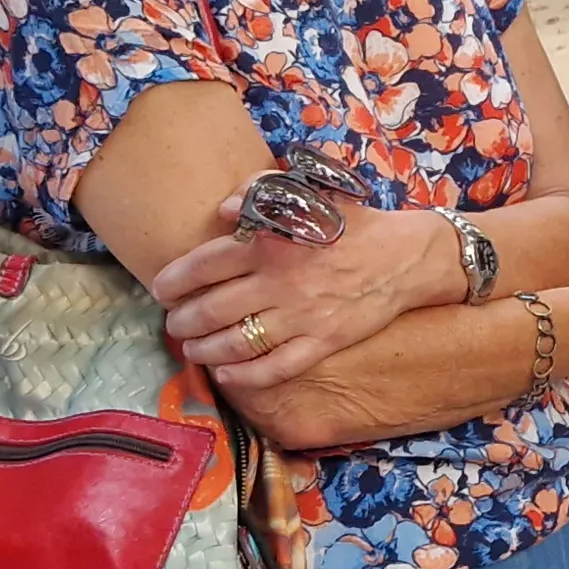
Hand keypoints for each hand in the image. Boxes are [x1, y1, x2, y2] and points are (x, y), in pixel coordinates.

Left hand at [149, 203, 457, 391]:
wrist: (406, 257)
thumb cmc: (352, 223)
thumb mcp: (310, 193)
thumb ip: (263, 192)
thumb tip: (224, 209)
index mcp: (272, 241)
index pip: (204, 265)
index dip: (173, 280)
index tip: (162, 288)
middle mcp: (281, 282)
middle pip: (210, 309)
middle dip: (181, 320)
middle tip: (173, 322)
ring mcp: (302, 316)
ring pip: (235, 343)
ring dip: (203, 350)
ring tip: (191, 349)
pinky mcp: (322, 342)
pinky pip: (273, 368)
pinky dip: (243, 376)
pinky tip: (226, 375)